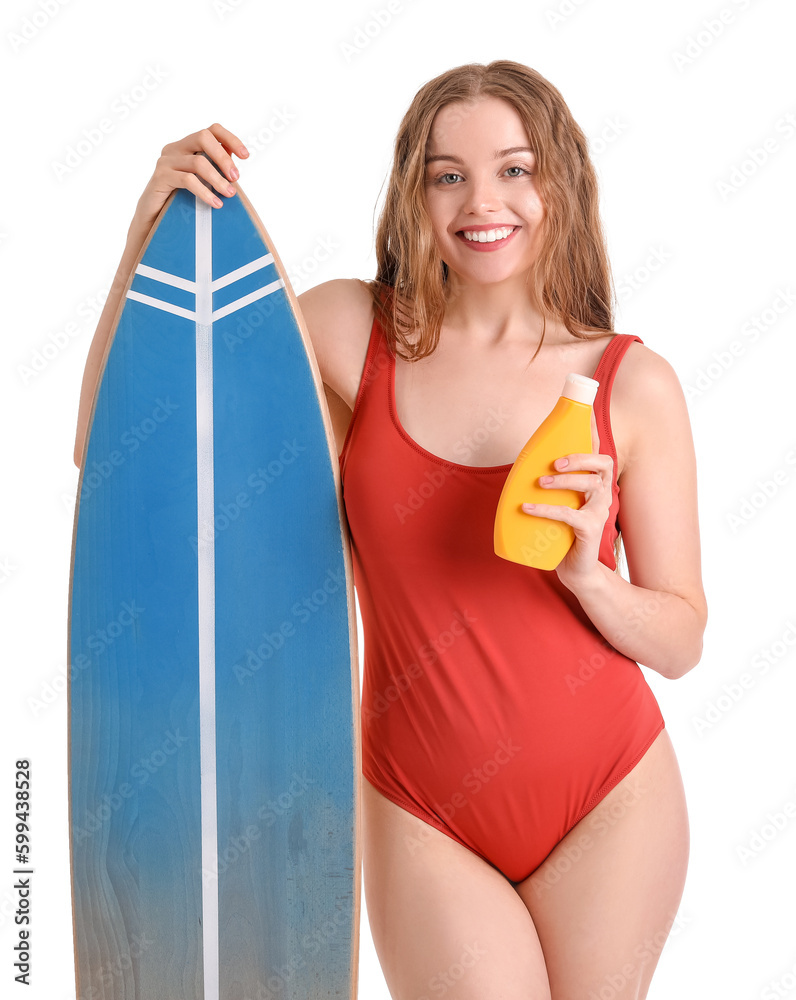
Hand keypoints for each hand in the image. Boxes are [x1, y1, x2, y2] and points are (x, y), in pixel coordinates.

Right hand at [134, 123, 248, 228]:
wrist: (153, 218)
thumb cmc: (179, 199)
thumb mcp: (200, 181)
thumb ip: (213, 169)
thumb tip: (235, 164)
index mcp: (186, 146)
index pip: (211, 131)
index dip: (230, 139)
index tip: (245, 156)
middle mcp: (175, 148)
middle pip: (203, 137)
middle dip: (223, 157)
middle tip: (235, 177)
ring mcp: (166, 161)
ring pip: (198, 162)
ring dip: (217, 179)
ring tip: (228, 194)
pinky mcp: (161, 176)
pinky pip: (188, 180)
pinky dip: (205, 192)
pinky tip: (215, 203)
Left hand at [521, 410, 612, 587]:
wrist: (575, 569)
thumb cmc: (563, 531)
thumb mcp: (557, 501)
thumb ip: (548, 483)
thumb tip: (520, 463)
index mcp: (595, 482)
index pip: (597, 451)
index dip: (593, 430)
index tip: (586, 410)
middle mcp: (603, 493)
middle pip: (602, 463)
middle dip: (580, 457)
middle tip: (555, 463)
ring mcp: (600, 511)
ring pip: (591, 485)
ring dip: (564, 481)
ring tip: (540, 484)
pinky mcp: (591, 530)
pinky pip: (570, 515)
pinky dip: (546, 510)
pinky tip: (527, 509)